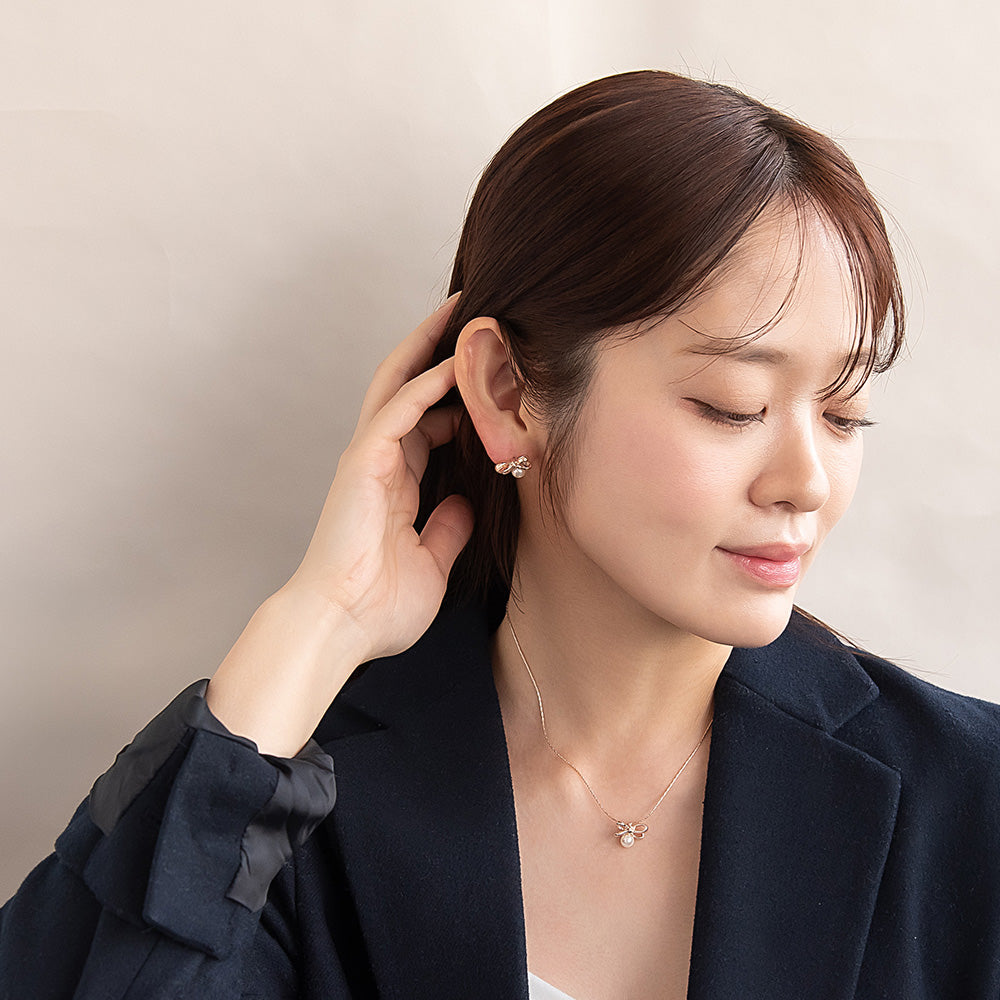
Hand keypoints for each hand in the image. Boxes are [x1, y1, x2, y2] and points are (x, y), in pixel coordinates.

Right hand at [207, 295, 473, 754]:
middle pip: (410, 388)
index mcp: (394, 483)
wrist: (338, 628)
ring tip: (465, 314)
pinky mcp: (364, 462)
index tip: (492, 379)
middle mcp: (380, 461)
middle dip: (438, 351)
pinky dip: (428, 383)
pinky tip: (457, 362)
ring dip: (431, 347)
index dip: (458, 397)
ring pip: (400, 384)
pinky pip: (399, 410)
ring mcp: (368, 458)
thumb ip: (448, 530)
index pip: (428, 423)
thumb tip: (467, 506)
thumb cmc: (377, 606)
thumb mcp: (432, 564)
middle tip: (474, 318)